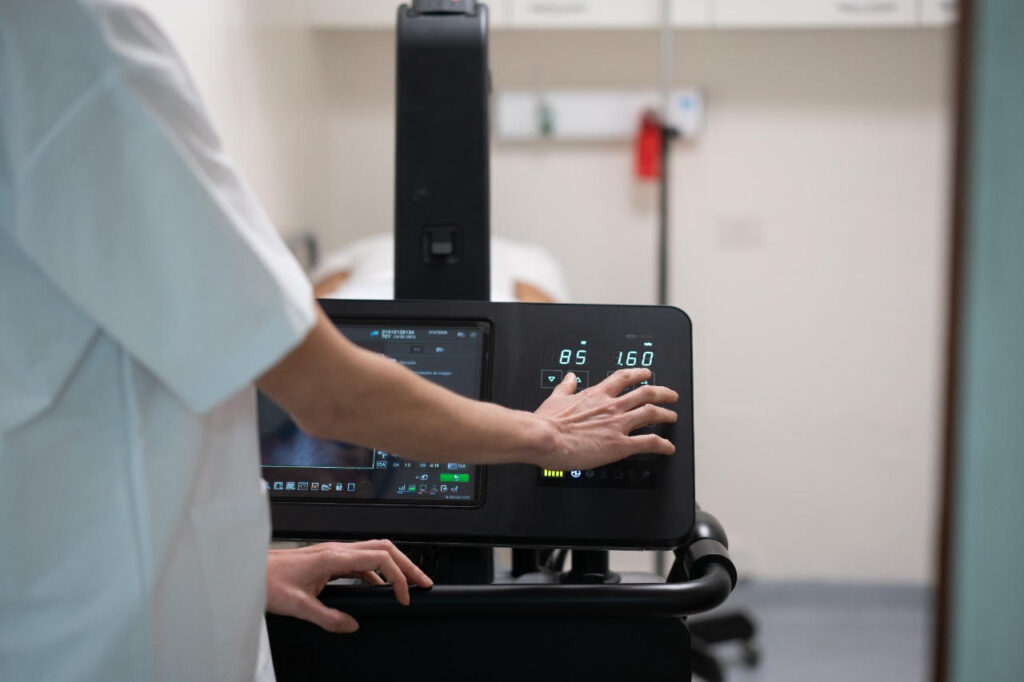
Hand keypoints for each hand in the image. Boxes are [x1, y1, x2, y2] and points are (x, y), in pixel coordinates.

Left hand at [266, 540, 432, 632]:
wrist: (248, 570)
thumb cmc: (267, 581)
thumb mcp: (298, 606)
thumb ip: (327, 618)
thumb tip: (352, 626)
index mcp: (334, 556)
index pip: (380, 559)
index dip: (398, 576)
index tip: (404, 597)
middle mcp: (337, 550)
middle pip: (385, 549)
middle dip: (407, 565)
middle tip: (423, 583)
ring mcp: (334, 553)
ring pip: (375, 552)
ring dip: (394, 567)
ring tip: (407, 585)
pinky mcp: (329, 560)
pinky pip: (361, 562)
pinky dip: (377, 573)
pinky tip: (378, 589)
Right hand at [533, 368, 677, 470]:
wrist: (544, 437)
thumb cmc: (547, 422)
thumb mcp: (556, 397)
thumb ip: (566, 387)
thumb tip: (570, 377)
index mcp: (596, 394)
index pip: (623, 378)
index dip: (638, 373)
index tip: (646, 373)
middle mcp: (611, 406)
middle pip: (645, 393)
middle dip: (662, 392)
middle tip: (670, 395)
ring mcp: (618, 424)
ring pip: (651, 413)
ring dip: (666, 414)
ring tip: (672, 416)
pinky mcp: (619, 445)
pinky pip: (648, 442)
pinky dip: (662, 444)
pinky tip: (668, 447)